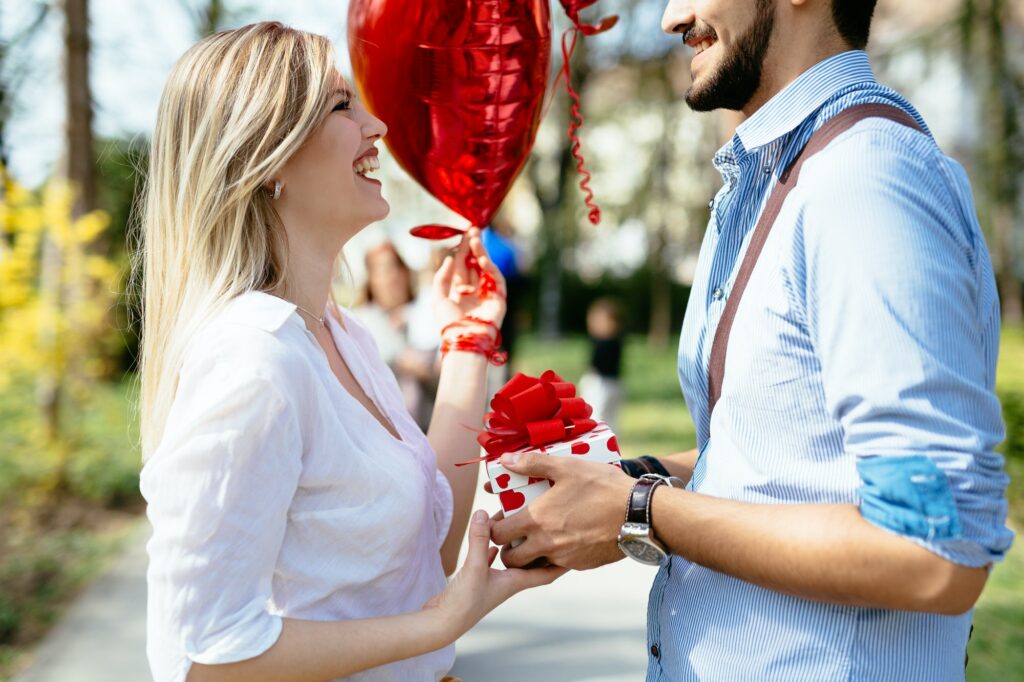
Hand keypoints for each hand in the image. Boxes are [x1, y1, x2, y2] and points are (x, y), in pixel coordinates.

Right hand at [422, 510, 566, 640]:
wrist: (442, 622)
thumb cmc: (463, 604)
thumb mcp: (474, 567)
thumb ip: (479, 540)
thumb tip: (484, 513)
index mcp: (516, 582)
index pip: (548, 571)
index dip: (563, 561)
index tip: (577, 547)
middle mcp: (508, 581)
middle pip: (531, 560)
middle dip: (539, 543)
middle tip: (545, 524)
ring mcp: (493, 581)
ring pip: (511, 557)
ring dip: (514, 542)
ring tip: (518, 522)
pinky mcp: (477, 579)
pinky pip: (492, 559)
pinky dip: (494, 546)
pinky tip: (492, 538)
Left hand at [432, 227, 506, 331]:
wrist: (463, 340)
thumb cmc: (448, 323)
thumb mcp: (437, 297)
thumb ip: (442, 277)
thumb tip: (450, 258)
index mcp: (458, 293)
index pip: (462, 267)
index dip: (463, 251)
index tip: (463, 235)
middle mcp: (474, 292)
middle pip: (475, 265)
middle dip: (474, 247)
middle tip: (473, 230)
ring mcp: (487, 295)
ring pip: (486, 269)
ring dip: (482, 253)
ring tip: (475, 240)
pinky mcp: (499, 299)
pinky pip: (496, 279)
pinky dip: (491, 268)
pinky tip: (482, 259)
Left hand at [489, 452, 635, 569]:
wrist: (639, 513)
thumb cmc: (603, 486)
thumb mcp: (567, 467)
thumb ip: (533, 463)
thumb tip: (506, 460)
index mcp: (536, 520)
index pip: (498, 535)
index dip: (495, 528)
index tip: (501, 520)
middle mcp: (546, 544)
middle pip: (511, 559)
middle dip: (509, 549)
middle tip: (517, 533)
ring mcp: (564, 558)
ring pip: (535, 564)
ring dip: (532, 554)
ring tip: (541, 535)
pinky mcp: (581, 565)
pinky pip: (559, 564)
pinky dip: (557, 555)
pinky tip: (567, 537)